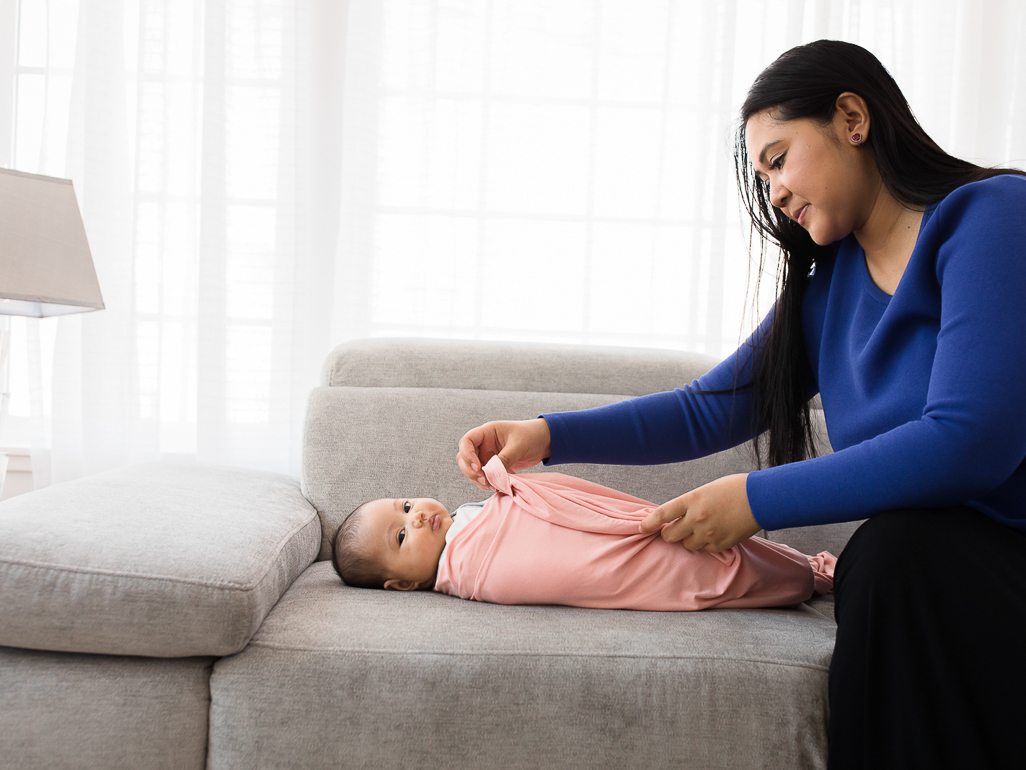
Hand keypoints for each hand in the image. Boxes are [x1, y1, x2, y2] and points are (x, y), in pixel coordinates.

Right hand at [457, 418, 551, 490]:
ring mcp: (487, 456)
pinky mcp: (493, 467)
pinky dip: (487, 484)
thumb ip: (505, 459)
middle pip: (464, 458)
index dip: (467, 455)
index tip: (478, 467)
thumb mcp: (518, 446)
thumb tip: (492, 474)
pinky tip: (497, 487)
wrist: (543, 442)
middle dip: (471, 471)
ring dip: (478, 480)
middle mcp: (483, 444)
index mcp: (487, 432)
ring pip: (471, 470)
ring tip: (493, 486)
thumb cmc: (531, 436)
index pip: (466, 442)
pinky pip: (483, 477)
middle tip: (485, 480)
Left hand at [640, 474, 760, 552]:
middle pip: (669, 536)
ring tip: (700, 530)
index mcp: (691, 500)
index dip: (648, 523)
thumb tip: (676, 517)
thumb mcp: (706, 490)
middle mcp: (697, 518)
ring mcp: (709, 533)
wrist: (761, 498)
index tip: (641, 527)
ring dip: (689, 540)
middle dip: (668, 534)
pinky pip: (705, 550)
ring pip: (687, 545)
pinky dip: (706, 544)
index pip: (662, 514)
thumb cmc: (734, 489)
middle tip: (672, 531)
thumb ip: (690, 504)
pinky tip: (716, 533)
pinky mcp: (721, 544)